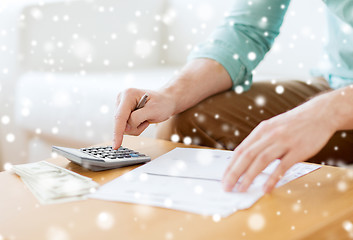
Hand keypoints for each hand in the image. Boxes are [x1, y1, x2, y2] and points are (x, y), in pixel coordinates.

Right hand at [113, 88, 175, 148]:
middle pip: (120, 123)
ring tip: (145, 119)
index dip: (117, 132)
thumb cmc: (162, 103)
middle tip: (146, 121)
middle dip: (134, 127)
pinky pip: (125, 127)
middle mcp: (122, 99)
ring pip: (123, 127)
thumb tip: (126, 127)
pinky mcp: (123, 113)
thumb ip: (137, 118)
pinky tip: (142, 120)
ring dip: (135, 127)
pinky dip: (135, 127)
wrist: (166, 101)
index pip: (119, 116)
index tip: (116, 146)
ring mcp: (121, 106)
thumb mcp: (153, 110)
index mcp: (128, 94)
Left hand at [222, 94, 336, 192]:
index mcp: (261, 130)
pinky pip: (282, 166)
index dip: (230, 165)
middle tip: (227, 187)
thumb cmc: (293, 124)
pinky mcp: (298, 150)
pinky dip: (272, 178)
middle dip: (234, 173)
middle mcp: (269, 135)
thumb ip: (259, 141)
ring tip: (241, 189)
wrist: (319, 114)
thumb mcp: (272, 127)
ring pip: (261, 160)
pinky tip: (265, 188)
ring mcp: (283, 142)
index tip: (224, 178)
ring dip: (249, 176)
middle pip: (247, 156)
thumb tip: (245, 159)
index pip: (240, 150)